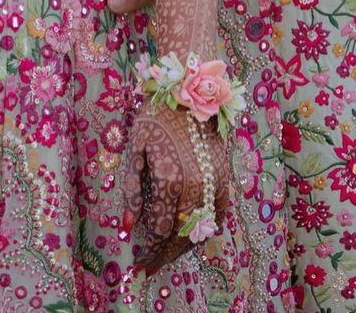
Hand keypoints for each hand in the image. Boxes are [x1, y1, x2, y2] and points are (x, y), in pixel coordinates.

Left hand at [122, 102, 229, 271]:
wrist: (190, 91)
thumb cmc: (156, 117)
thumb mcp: (135, 149)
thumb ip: (133, 190)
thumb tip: (129, 226)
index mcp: (170, 180)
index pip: (159, 230)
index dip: (148, 249)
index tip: (138, 260)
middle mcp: (195, 187)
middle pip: (181, 236)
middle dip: (164, 254)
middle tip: (151, 265)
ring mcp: (214, 183)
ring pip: (201, 229)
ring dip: (184, 246)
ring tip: (169, 252)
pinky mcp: (226, 178)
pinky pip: (219, 214)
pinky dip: (208, 229)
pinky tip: (195, 233)